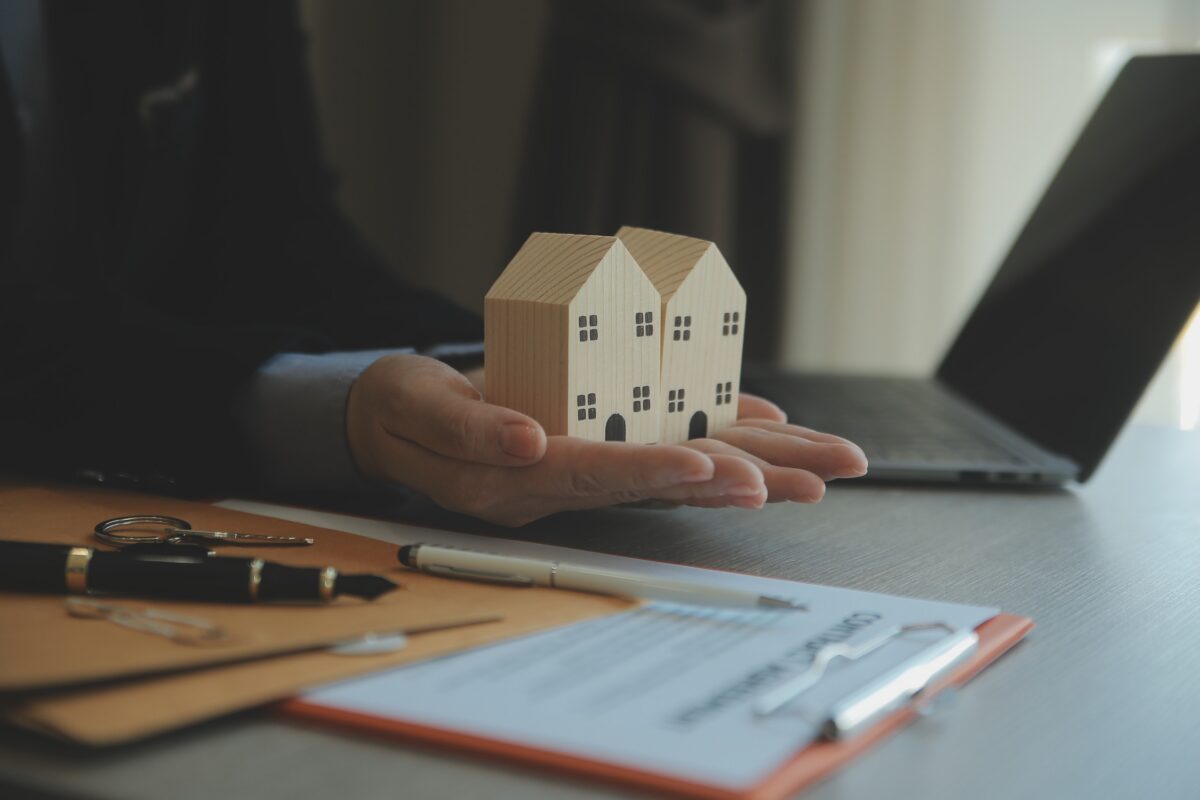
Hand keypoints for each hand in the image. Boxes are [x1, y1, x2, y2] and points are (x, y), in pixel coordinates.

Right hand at [346, 355, 865, 525]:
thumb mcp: (414, 410)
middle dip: (744, 481)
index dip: (656, 472)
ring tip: (820, 471)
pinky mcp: (593, 440)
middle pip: (664, 485)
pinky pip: (662, 442)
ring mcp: (584, 464)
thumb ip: (469, 426)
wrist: (396, 421)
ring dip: (753, 468)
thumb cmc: (402, 413)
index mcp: (519, 479)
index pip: (598, 476)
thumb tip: (531, 441)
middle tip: (816, 480)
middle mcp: (566, 480)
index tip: (712, 468)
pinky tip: (766, 425)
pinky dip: (715, 431)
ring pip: (678, 470)